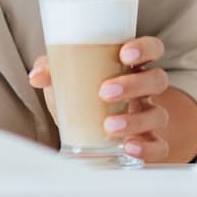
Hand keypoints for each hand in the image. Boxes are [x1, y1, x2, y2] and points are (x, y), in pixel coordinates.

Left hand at [28, 35, 171, 163]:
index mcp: (128, 65)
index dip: (145, 48)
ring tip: (108, 125)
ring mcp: (147, 115)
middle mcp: (143, 89)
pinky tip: (129, 147)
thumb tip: (37, 76)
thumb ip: (50, 69)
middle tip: (104, 92)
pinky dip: (147, 148)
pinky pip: (159, 146)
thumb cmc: (78, 91)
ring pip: (158, 114)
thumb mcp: (64, 75)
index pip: (151, 48)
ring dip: (136, 120)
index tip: (125, 54)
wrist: (82, 128)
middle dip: (134, 85)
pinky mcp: (147, 141)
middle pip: (157, 80)